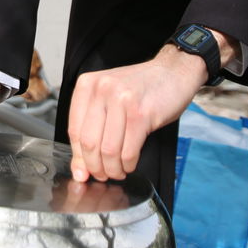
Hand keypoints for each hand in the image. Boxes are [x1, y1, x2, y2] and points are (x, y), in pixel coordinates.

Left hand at [66, 46, 205, 181]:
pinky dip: (128, 164)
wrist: (173, 72)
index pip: (74, 130)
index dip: (78, 157)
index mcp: (87, 85)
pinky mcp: (142, 114)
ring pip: (108, 150)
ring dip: (113, 169)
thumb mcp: (110, 99)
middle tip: (102, 175)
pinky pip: (128, 151)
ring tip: (118, 171)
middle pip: (89, 142)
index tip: (83, 171)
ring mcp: (122, 101)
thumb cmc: (141, 87)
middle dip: (95, 167)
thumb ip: (92, 128)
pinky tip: (129, 164)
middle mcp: (102, 90)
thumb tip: (80, 167)